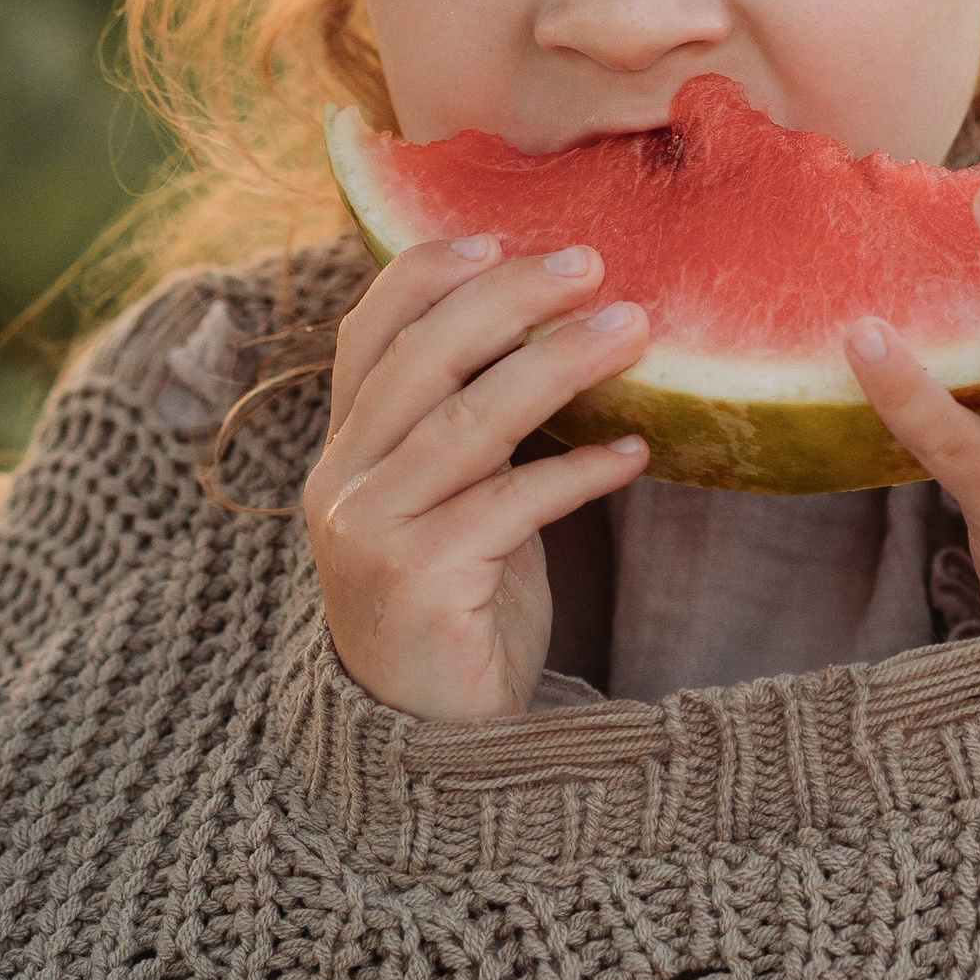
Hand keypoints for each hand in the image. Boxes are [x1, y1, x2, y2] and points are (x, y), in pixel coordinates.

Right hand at [304, 237, 650, 722]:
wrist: (430, 744)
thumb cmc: (459, 606)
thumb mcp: (451, 502)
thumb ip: (469, 427)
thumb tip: (554, 329)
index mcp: (343, 453)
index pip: (365, 336)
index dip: (426, 276)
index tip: (498, 235)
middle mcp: (341, 484)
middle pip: (422, 360)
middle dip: (510, 299)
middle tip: (593, 264)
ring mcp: (372, 533)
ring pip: (470, 421)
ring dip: (560, 366)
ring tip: (636, 331)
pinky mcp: (421, 582)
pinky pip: (511, 505)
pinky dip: (579, 473)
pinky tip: (638, 457)